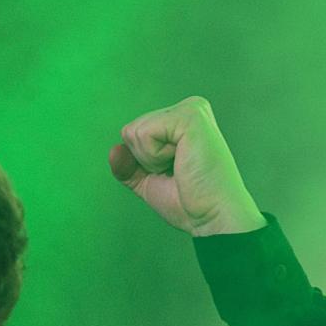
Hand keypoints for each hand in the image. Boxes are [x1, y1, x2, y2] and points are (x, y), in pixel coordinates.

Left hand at [109, 96, 265, 235]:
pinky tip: (182, 161)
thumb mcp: (147, 181)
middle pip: (130, 131)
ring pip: (134, 132)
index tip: (173, 173)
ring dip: (151, 160)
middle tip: (178, 172)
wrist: (211, 217)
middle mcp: (189, 108)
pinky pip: (143, 134)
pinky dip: (154, 157)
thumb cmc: (188, 201)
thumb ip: (128, 165)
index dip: (141, 162)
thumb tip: (114, 150)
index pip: (132, 133)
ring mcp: (191, 109)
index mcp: (181, 120)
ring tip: (181, 167)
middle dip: (145, 160)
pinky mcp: (190, 116)